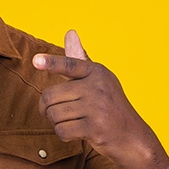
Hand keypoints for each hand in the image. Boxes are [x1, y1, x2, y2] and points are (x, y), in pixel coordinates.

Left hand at [32, 30, 154, 164]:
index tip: (36, 61)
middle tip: (54, 112)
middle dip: (46, 108)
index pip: (69, 65)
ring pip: (54, 114)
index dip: (51, 63)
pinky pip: (62, 130)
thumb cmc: (109, 106)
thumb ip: (79, 60)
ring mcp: (97, 108)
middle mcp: (98, 87)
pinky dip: (63, 135)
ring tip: (72, 122)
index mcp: (97, 72)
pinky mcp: (95, 128)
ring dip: (56, 122)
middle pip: (50, 95)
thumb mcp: (98, 80)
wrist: (132, 137)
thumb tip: (70, 32)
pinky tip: (76, 133)